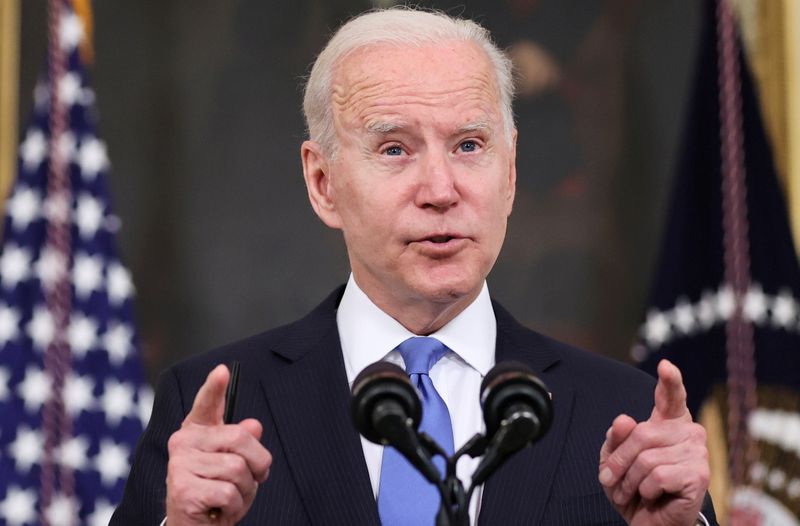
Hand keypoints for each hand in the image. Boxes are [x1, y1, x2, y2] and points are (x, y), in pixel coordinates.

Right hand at [166, 365, 271, 524]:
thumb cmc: (217, 497)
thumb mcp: (236, 468)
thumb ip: (243, 445)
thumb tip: (253, 425)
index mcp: (196, 433)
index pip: (206, 405)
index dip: (214, 388)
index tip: (222, 370)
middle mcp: (183, 444)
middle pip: (240, 438)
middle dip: (257, 464)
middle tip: (250, 481)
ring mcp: (179, 466)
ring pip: (237, 469)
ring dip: (245, 491)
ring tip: (229, 500)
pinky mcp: (182, 489)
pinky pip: (229, 492)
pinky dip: (234, 507)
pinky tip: (219, 511)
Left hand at [598, 360, 709, 525]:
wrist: (648, 522)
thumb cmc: (633, 488)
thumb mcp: (613, 460)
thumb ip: (616, 438)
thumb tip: (624, 420)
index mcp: (668, 422)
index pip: (671, 396)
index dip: (670, 381)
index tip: (665, 366)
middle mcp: (688, 432)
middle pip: (641, 434)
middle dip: (619, 461)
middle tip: (613, 480)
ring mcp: (697, 453)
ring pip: (646, 458)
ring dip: (631, 481)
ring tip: (634, 491)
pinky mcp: (699, 475)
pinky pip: (657, 476)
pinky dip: (646, 490)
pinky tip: (653, 496)